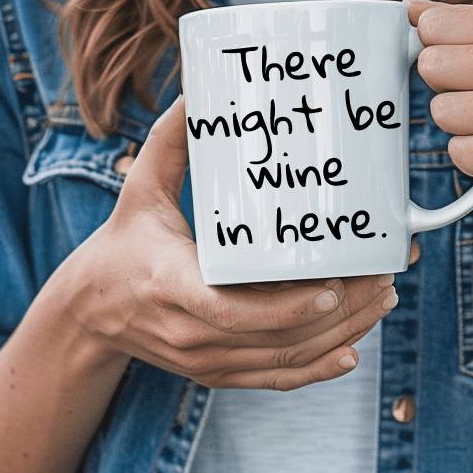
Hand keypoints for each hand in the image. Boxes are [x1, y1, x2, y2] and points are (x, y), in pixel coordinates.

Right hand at [67, 97, 398, 390]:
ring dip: (341, 335)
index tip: (333, 286)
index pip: (233, 312)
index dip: (288, 308)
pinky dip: (317, 370)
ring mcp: (204, 360)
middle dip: (340, 314)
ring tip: (380, 299)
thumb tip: (199, 92)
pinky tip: (352, 350)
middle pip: (276, 339)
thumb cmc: (124, 244)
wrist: (90, 311)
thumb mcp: (140, 189)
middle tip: (382, 278)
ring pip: (284, 361)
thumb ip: (171, 142)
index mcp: (170, 286)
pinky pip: (274, 380)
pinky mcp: (215, 373)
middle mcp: (190, 333)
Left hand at [407, 0, 472, 234]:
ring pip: (443, 112)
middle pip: (432, 66)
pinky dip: (470, 159)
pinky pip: (460, 153)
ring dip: (458, 129)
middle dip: (444, 91)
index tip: (469, 70)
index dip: (435, 52)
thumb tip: (409, 6)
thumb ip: (459, 26)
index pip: (433, 24)